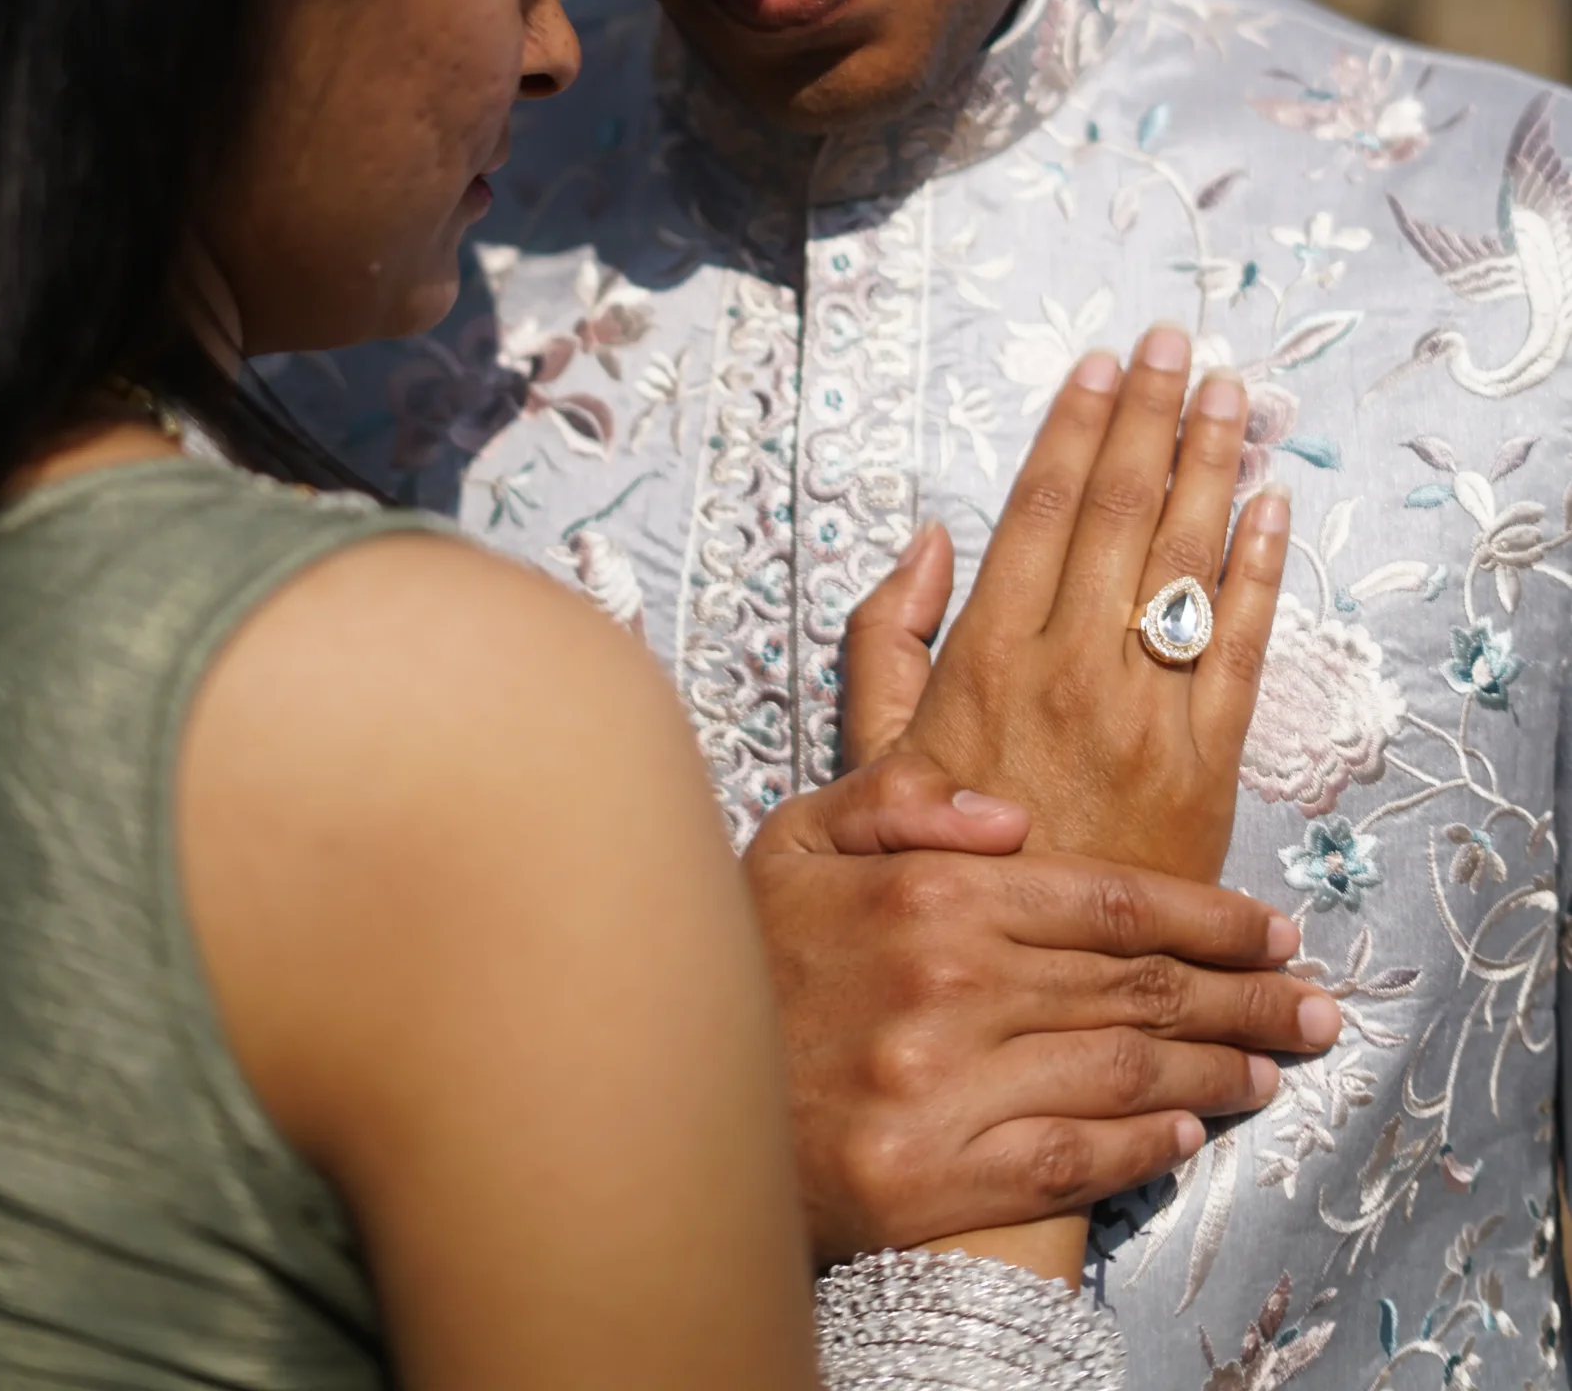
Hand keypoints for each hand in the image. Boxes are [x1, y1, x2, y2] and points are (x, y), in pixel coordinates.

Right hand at [743, 751, 1340, 1264]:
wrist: (658, 1090)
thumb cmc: (746, 951)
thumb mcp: (799, 835)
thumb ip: (903, 795)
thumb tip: (1009, 808)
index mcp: (934, 890)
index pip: (1114, 898)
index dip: (1212, 915)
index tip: (1274, 927)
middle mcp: (952, 984)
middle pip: (1141, 986)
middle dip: (1247, 996)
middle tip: (1317, 1003)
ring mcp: (945, 1087)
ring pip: (1124, 1074)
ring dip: (1217, 1071)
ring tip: (1275, 1067)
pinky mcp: (929, 1179)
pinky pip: (1070, 1161)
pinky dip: (1145, 1148)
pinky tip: (1189, 1134)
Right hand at [865, 328, 1286, 879]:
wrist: (1006, 1000)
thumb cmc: (926, 880)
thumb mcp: (869, 758)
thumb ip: (884, 641)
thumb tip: (925, 540)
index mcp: (981, 662)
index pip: (1037, 511)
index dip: (1072, 428)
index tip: (1097, 363)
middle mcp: (1064, 674)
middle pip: (1120, 514)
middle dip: (1152, 417)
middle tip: (1178, 344)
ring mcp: (1140, 720)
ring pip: (1184, 564)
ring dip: (1213, 466)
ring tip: (1233, 395)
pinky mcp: (1203, 772)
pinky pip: (1239, 651)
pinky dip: (1260, 572)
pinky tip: (1272, 508)